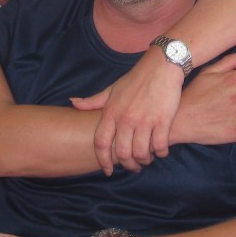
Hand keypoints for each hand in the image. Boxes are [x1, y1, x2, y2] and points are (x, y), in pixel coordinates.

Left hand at [71, 47, 182, 175]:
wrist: (161, 66)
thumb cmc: (135, 79)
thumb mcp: (112, 89)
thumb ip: (93, 101)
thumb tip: (73, 103)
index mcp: (111, 112)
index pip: (101, 142)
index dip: (102, 160)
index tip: (107, 170)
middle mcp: (126, 118)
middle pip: (122, 153)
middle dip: (128, 165)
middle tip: (133, 166)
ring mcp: (145, 120)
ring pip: (141, 153)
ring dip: (145, 160)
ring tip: (147, 158)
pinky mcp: (163, 120)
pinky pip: (160, 146)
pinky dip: (160, 153)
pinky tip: (161, 151)